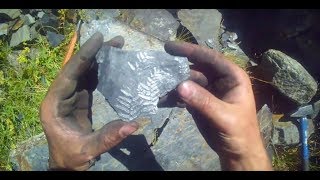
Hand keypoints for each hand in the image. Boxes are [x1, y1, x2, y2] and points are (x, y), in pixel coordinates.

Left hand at [40, 32, 138, 170]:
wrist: (66, 164)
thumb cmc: (71, 157)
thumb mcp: (87, 149)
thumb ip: (108, 137)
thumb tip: (133, 125)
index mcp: (54, 105)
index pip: (69, 75)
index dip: (84, 56)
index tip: (98, 40)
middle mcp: (60, 96)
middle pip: (77, 69)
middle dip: (95, 53)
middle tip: (116, 41)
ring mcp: (70, 97)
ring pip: (84, 72)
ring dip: (99, 59)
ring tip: (117, 47)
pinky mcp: (79, 100)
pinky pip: (89, 80)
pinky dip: (101, 71)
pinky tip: (113, 64)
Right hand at [165, 42, 271, 170]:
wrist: (237, 152)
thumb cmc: (240, 133)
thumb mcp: (224, 117)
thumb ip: (204, 101)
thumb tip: (179, 85)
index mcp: (232, 76)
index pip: (209, 58)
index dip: (190, 51)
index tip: (169, 47)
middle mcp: (219, 79)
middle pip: (195, 67)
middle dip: (176, 68)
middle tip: (157, 66)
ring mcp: (208, 90)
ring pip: (187, 81)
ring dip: (172, 83)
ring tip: (156, 85)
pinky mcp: (199, 101)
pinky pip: (184, 94)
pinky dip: (173, 96)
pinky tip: (161, 99)